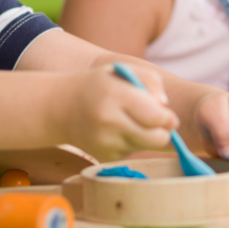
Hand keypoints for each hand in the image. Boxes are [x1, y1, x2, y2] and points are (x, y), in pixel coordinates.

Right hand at [57, 65, 178, 160]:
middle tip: (158, 123)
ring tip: (132, 122)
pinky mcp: (104, 156)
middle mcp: (109, 121)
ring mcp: (105, 142)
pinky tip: (117, 131)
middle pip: (156, 139)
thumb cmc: (99, 86)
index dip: (168, 118)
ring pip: (146, 147)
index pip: (155, 116)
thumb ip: (151, 81)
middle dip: (164, 132)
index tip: (168, 115)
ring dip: (147, 137)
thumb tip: (165, 107)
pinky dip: (132, 143)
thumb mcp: (122, 71)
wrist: (61, 108)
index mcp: (116, 95)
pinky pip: (132, 152)